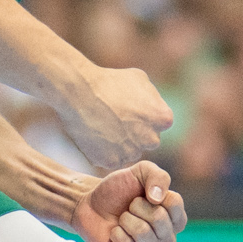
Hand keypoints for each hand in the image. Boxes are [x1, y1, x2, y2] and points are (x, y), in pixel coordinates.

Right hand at [57, 64, 171, 168]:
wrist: (79, 92)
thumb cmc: (109, 82)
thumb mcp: (140, 79)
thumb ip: (153, 97)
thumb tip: (154, 106)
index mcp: (163, 119)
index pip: (159, 123)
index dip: (143, 115)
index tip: (129, 109)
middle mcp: (152, 140)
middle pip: (147, 140)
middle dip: (136, 132)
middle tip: (116, 119)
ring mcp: (131, 153)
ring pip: (129, 151)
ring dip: (120, 143)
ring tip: (103, 125)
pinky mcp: (111, 162)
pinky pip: (111, 159)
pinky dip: (104, 151)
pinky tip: (95, 134)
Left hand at [73, 160, 187, 241]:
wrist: (90, 205)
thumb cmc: (119, 190)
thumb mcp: (140, 172)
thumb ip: (158, 176)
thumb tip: (157, 199)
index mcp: (174, 218)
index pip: (175, 203)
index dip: (153, 193)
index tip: (142, 195)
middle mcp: (167, 238)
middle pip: (159, 218)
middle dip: (136, 207)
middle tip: (128, 208)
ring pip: (143, 232)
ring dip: (125, 220)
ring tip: (121, 220)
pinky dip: (116, 234)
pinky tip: (114, 233)